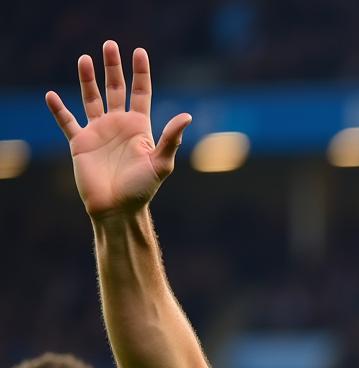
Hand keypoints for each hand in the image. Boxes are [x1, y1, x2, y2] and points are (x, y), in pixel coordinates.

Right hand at [45, 41, 190, 218]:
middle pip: (115, 89)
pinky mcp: (80, 143)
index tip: (139, 52)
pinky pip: (67, 122)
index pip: (141, 93)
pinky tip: (52, 96)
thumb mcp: (161, 164)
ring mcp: (98, 133)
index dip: (140, 73)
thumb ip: (171, 139)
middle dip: (113, 67)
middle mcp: (118, 126)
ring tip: (84, 58)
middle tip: (109, 45)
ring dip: (87, 79)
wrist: (117, 210)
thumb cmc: (142, 191)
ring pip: (91, 98)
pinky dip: (58, 109)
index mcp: (139, 128)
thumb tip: (187, 116)